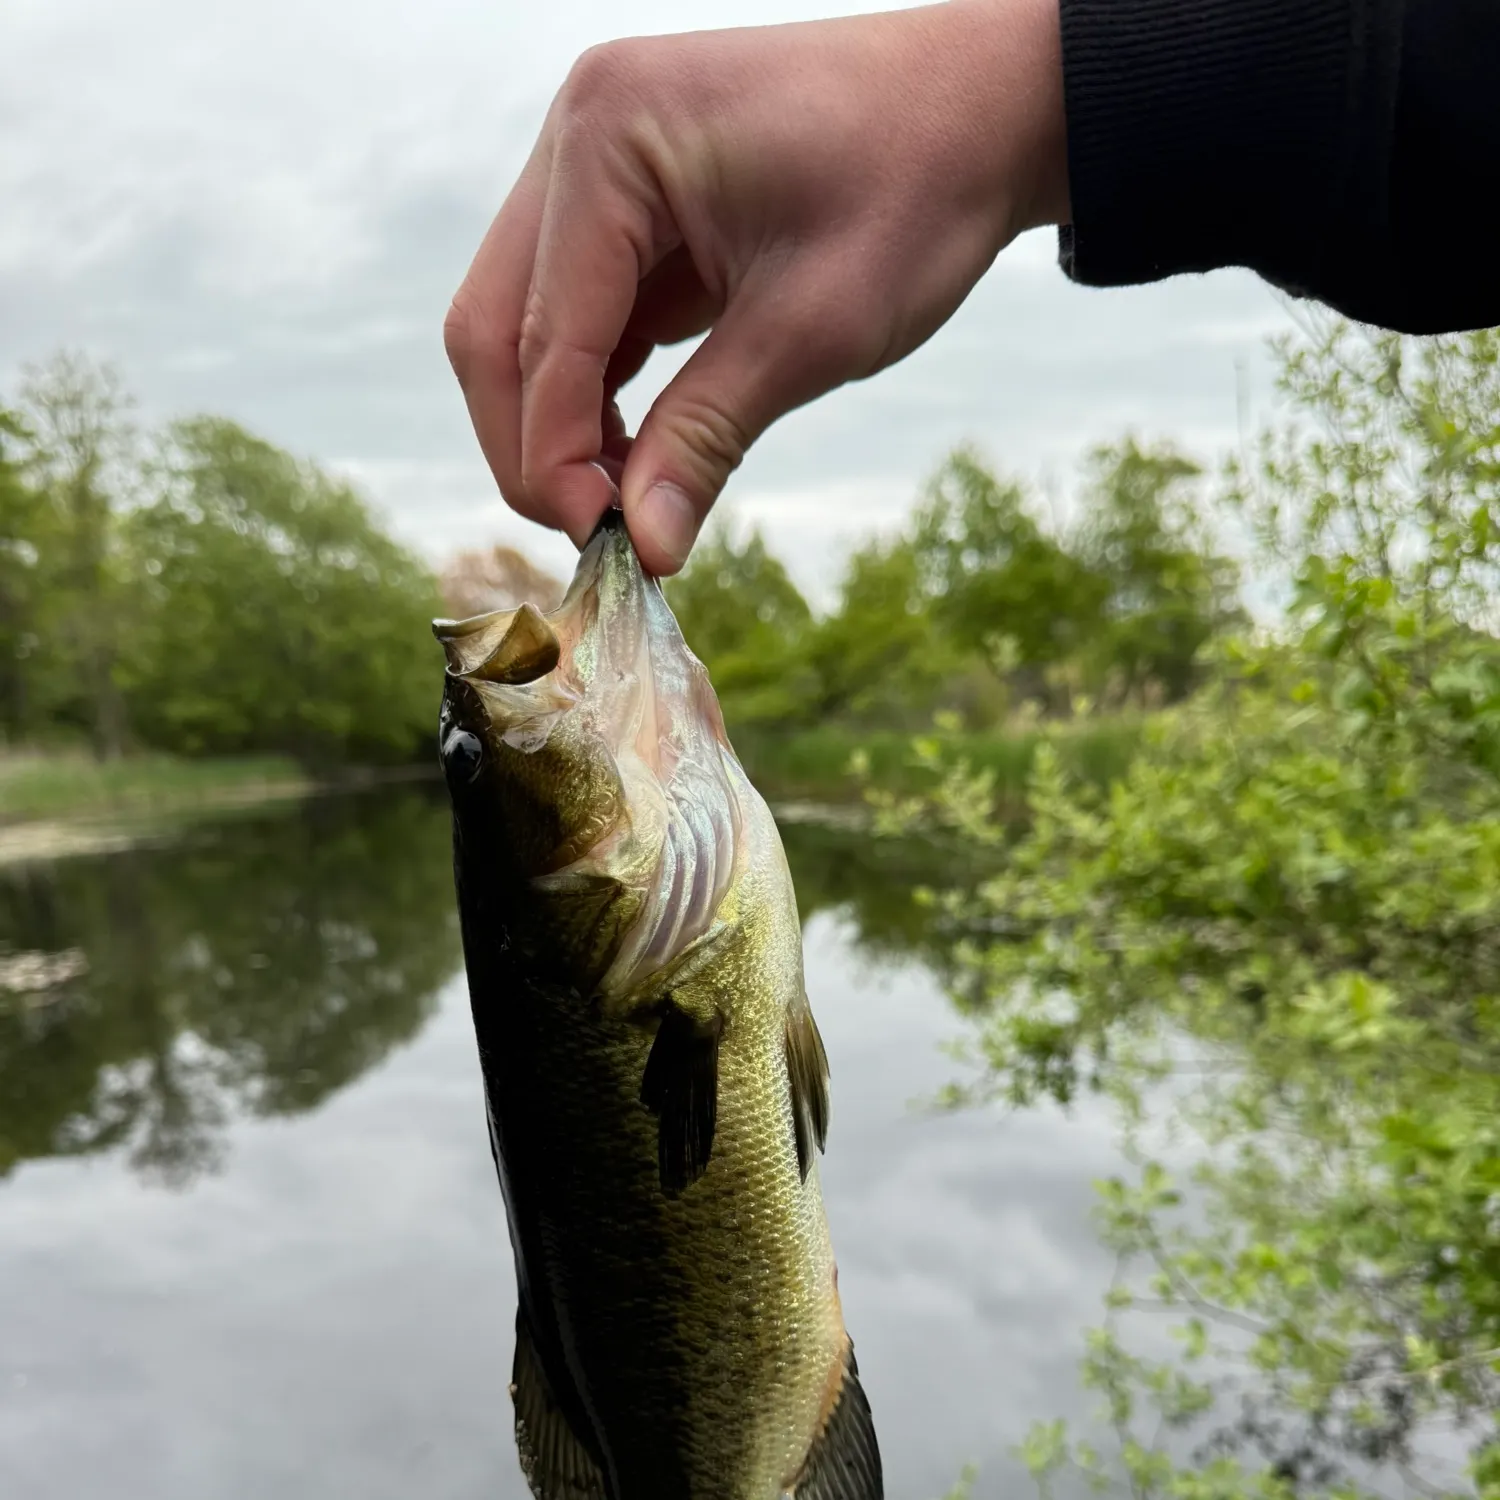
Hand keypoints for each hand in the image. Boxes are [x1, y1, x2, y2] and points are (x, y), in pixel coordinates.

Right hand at [444, 0, 1068, 574]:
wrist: (984, 108)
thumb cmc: (916, 187)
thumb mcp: (812, 329)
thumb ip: (707, 437)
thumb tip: (643, 551)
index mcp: (612, 139)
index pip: (539, 334)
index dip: (556, 458)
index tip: (604, 547)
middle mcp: (579, 137)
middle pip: (494, 328)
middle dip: (534, 445)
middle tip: (598, 535)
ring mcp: (594, 165)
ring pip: (522, 326)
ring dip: (558, 424)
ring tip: (623, 505)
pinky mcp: (625, 203)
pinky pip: (576, 315)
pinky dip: (595, 392)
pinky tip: (636, 454)